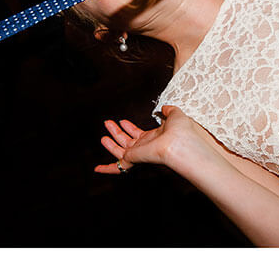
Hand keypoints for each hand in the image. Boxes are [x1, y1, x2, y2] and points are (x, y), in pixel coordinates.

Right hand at [94, 106, 208, 173]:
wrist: (180, 142)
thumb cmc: (181, 131)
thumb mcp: (175, 116)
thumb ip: (169, 111)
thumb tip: (165, 108)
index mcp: (154, 138)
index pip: (138, 134)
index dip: (129, 128)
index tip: (122, 121)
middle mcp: (146, 147)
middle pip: (127, 141)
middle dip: (117, 132)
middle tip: (108, 122)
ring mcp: (139, 154)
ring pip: (120, 150)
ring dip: (111, 141)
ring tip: (103, 133)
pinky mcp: (133, 159)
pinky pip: (118, 167)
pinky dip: (107, 169)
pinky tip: (97, 168)